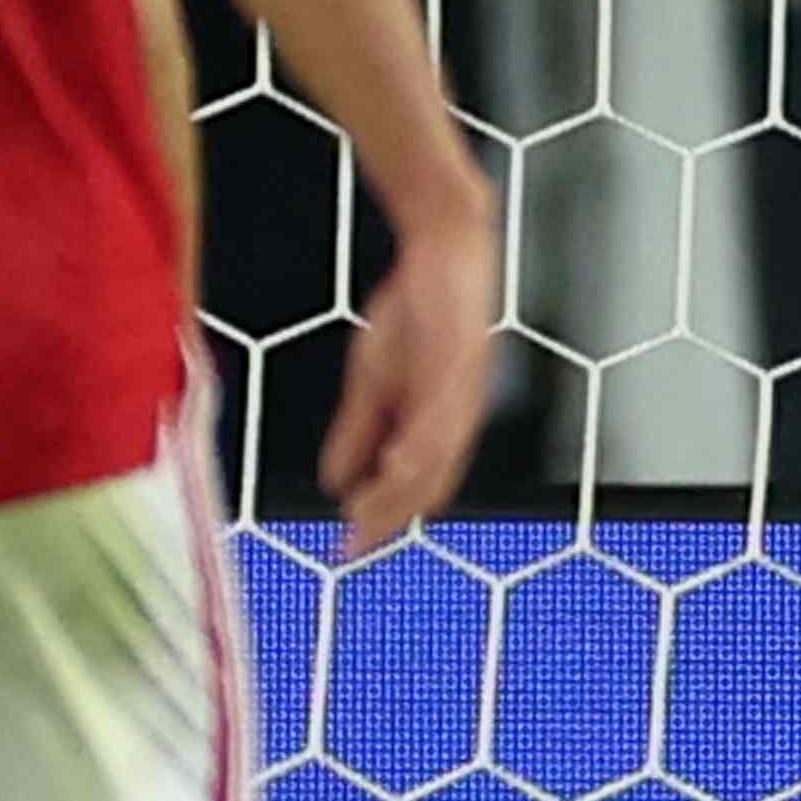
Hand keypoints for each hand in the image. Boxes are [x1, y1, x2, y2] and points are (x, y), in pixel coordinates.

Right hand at [318, 194, 501, 561]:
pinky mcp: (464, 362)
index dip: (384, 519)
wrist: (443, 249)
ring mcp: (466, 391)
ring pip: (437, 457)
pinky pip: (443, 412)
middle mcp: (460, 416)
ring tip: (370, 518)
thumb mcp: (374, 379)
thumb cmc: (415, 312)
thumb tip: (335, 483)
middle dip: (389, 517)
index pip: (417, 488)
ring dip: (402, 492)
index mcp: (441, 424)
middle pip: (429, 484)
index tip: (348, 550)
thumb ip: (358, 430)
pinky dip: (419, 444)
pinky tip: (397, 464)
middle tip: (354, 547)